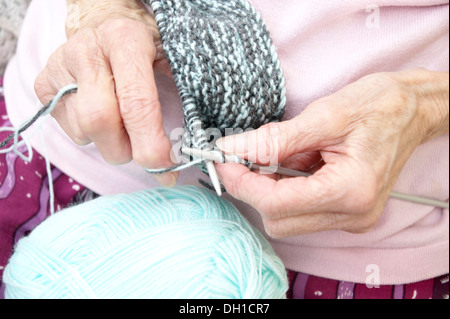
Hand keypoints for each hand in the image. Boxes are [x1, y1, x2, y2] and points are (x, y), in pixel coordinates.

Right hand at [34, 0, 176, 185]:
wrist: (102, 25)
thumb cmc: (142, 46)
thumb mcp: (169, 56)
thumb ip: (181, 89)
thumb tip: (187, 141)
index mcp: (125, 40)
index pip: (136, 103)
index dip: (151, 143)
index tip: (166, 165)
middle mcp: (86, 52)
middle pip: (100, 121)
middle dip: (126, 150)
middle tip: (143, 151)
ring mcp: (59, 68)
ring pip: (84, 131)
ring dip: (110, 143)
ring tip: (122, 124)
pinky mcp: (43, 84)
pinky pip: (69, 130)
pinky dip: (91, 137)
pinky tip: (103, 118)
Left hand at [216, 69, 448, 237]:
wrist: (413, 110)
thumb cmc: (379, 105)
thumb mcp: (324, 115)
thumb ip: (273, 139)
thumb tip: (231, 148)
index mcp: (351, 191)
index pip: (276, 204)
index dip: (241, 183)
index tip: (222, 160)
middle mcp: (352, 215)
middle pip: (278, 220)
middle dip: (250, 189)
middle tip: (237, 157)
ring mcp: (351, 219)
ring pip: (286, 219)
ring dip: (267, 190)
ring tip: (273, 155)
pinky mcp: (346, 214)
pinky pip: (300, 211)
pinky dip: (284, 190)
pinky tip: (291, 164)